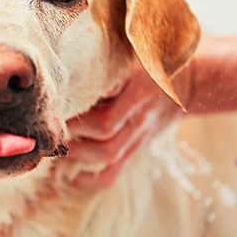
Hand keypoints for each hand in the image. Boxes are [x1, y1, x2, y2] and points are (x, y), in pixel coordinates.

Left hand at [66, 60, 185, 188]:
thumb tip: (77, 68)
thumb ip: (111, 64)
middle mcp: (139, 114)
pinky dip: (94, 180)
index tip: (55, 105)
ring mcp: (139, 135)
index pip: (108, 101)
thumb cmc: (153, 65)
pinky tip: (74, 178)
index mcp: (139, 88)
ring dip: (77, 152)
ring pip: (108, 153)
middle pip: (104, 130)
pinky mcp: (137, 148)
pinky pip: (116, 172)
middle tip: (48, 125)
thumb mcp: (137, 56)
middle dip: (72, 130)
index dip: (79, 109)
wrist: (188, 85)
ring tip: (55, 144)